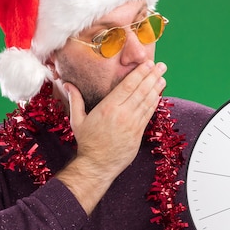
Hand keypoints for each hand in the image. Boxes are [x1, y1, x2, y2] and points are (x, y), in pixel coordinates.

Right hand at [56, 60, 166, 213]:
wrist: (97, 165)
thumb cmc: (87, 143)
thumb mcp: (77, 120)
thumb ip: (75, 100)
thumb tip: (66, 84)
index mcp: (108, 108)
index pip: (128, 86)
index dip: (139, 73)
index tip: (147, 64)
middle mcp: (122, 114)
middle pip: (140, 91)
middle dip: (152, 76)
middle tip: (161, 66)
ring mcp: (132, 124)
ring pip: (147, 102)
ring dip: (156, 88)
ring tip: (162, 77)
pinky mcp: (138, 134)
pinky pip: (148, 115)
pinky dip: (154, 104)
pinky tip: (158, 95)